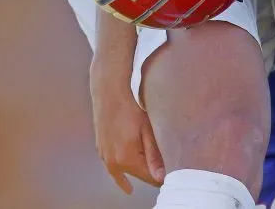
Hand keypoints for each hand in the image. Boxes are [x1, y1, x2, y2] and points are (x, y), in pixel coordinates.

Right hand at [90, 56, 165, 192]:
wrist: (108, 96)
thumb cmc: (131, 110)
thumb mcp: (147, 131)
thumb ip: (153, 155)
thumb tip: (161, 177)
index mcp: (126, 159)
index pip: (149, 177)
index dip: (162, 177)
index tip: (173, 174)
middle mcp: (113, 162)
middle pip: (137, 175)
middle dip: (151, 175)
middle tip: (166, 173)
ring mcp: (104, 157)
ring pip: (124, 173)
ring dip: (137, 173)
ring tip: (152, 175)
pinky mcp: (101, 151)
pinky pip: (114, 167)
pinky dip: (123, 171)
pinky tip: (127, 179)